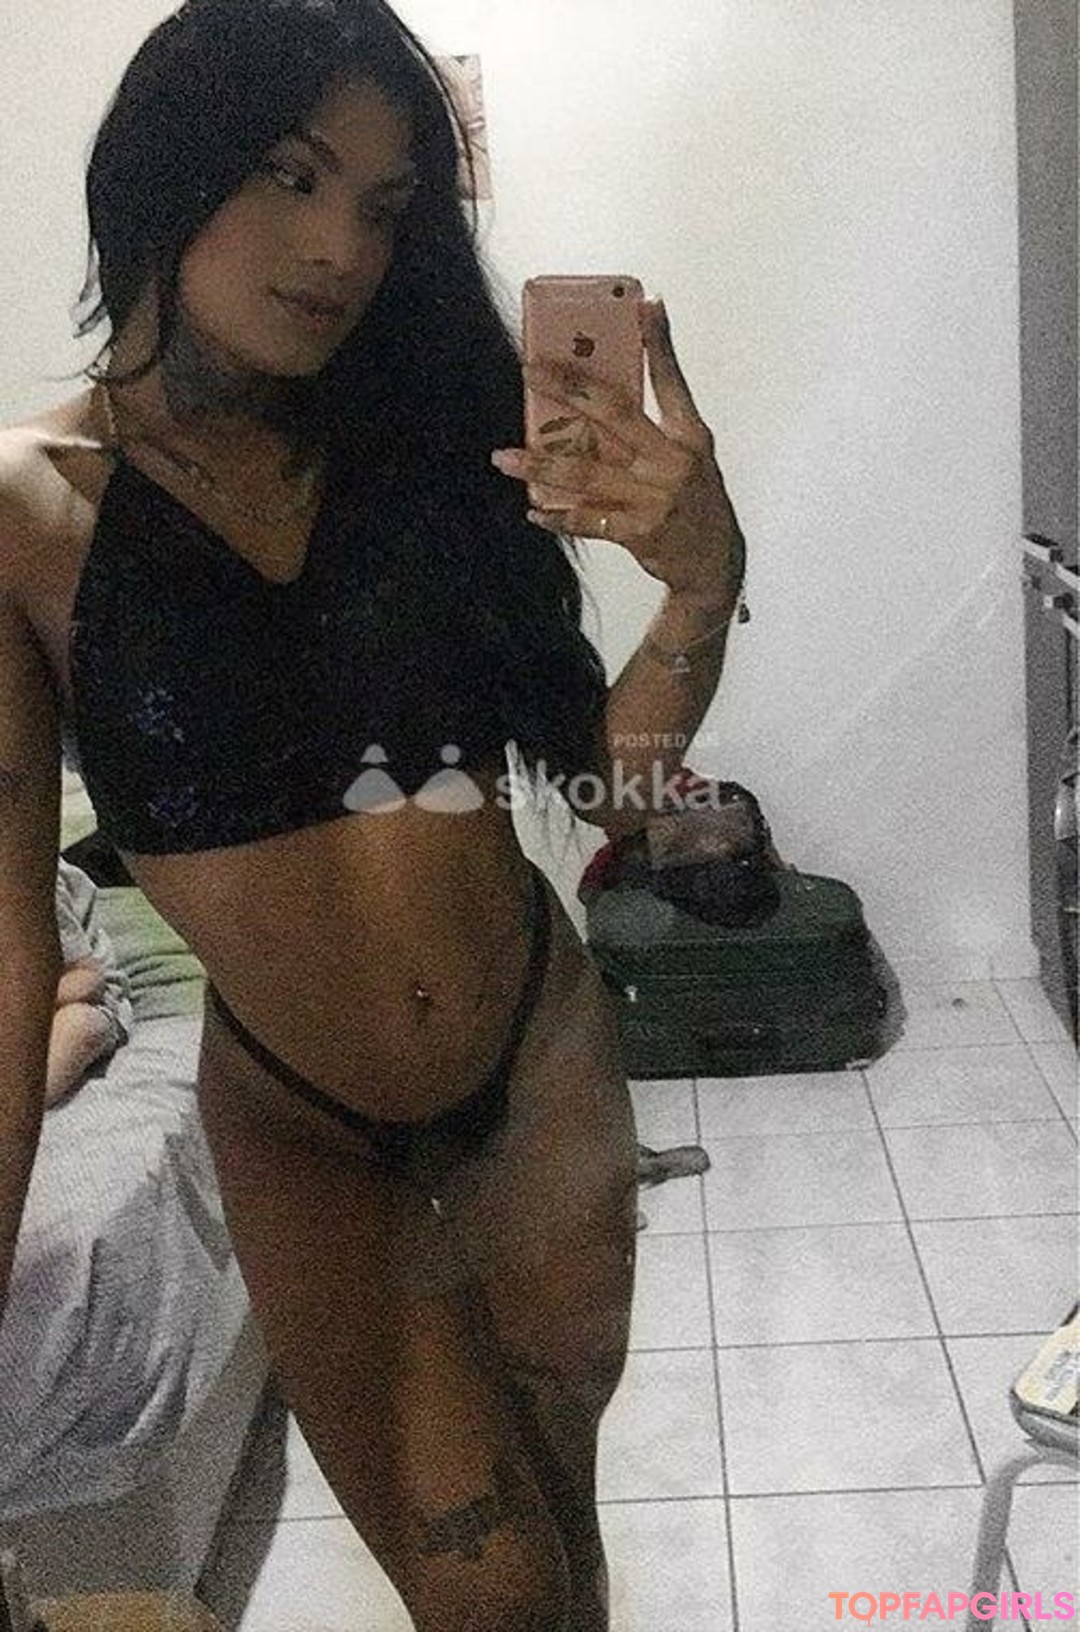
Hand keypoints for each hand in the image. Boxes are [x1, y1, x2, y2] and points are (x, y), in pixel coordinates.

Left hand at [491, 299, 744, 609]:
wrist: (714, 564)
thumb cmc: (695, 502)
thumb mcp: (691, 456)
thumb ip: (658, 425)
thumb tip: (608, 393)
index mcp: (690, 437)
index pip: (672, 382)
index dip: (659, 343)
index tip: (644, 305)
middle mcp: (673, 462)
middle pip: (614, 414)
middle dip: (568, 388)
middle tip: (529, 370)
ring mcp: (655, 498)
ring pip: (586, 472)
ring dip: (539, 465)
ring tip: (501, 457)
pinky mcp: (640, 532)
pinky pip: (588, 520)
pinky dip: (558, 517)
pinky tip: (533, 511)